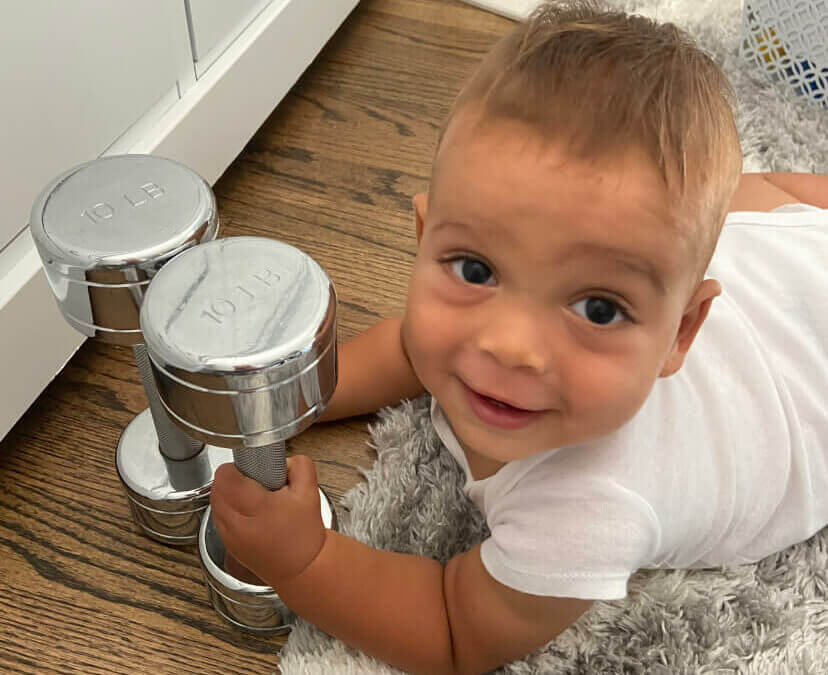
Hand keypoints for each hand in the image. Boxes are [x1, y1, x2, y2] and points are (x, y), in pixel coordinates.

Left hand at [209, 455, 326, 588]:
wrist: (302, 569)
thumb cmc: (304, 536)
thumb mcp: (310, 492)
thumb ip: (299, 465)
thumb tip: (282, 459)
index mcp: (254, 506)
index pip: (225, 475)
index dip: (238, 467)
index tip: (252, 469)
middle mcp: (236, 522)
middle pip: (216, 487)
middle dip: (233, 479)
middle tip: (253, 482)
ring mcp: (229, 535)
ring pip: (214, 502)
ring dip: (227, 494)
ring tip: (251, 497)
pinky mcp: (227, 545)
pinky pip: (218, 518)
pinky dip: (228, 510)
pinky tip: (247, 513)